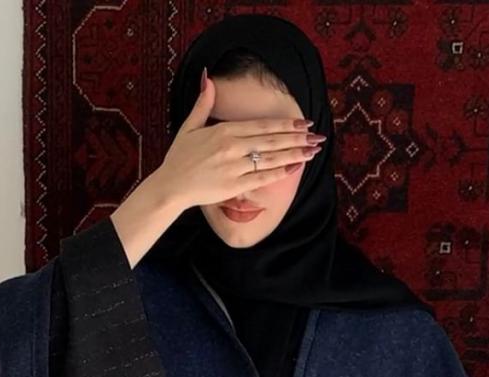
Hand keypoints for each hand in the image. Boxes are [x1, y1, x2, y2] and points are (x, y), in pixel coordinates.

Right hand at [154, 74, 320, 212]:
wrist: (170, 187)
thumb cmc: (179, 158)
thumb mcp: (189, 126)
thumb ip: (203, 104)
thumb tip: (207, 77)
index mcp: (223, 131)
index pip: (262, 126)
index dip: (285, 124)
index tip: (303, 122)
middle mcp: (231, 148)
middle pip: (271, 140)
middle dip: (297, 138)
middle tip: (317, 136)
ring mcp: (234, 168)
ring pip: (271, 159)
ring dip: (295, 154)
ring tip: (313, 151)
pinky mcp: (234, 186)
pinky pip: (262, 178)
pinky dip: (280, 172)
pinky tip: (295, 167)